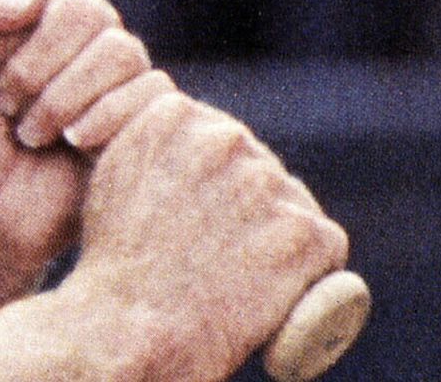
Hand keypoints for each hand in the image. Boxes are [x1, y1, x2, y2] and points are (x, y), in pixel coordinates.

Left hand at [0, 0, 166, 281]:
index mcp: (26, 11)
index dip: (7, 21)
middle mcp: (75, 37)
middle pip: (86, 8)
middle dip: (33, 66)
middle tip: (3, 107)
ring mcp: (111, 78)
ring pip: (121, 50)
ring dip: (61, 100)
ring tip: (29, 135)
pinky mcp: (140, 119)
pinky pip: (152, 93)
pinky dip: (102, 121)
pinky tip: (72, 147)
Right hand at [64, 93, 349, 380]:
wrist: (131, 324)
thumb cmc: (115, 261)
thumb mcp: (114, 175)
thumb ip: (152, 142)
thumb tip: (188, 138)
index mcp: (174, 116)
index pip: (217, 135)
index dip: (214, 178)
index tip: (197, 215)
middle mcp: (225, 138)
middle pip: (256, 165)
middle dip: (248, 203)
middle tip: (221, 251)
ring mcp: (268, 184)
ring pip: (292, 203)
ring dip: (279, 234)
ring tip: (241, 274)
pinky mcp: (303, 232)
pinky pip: (326, 245)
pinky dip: (313, 272)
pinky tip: (278, 290)